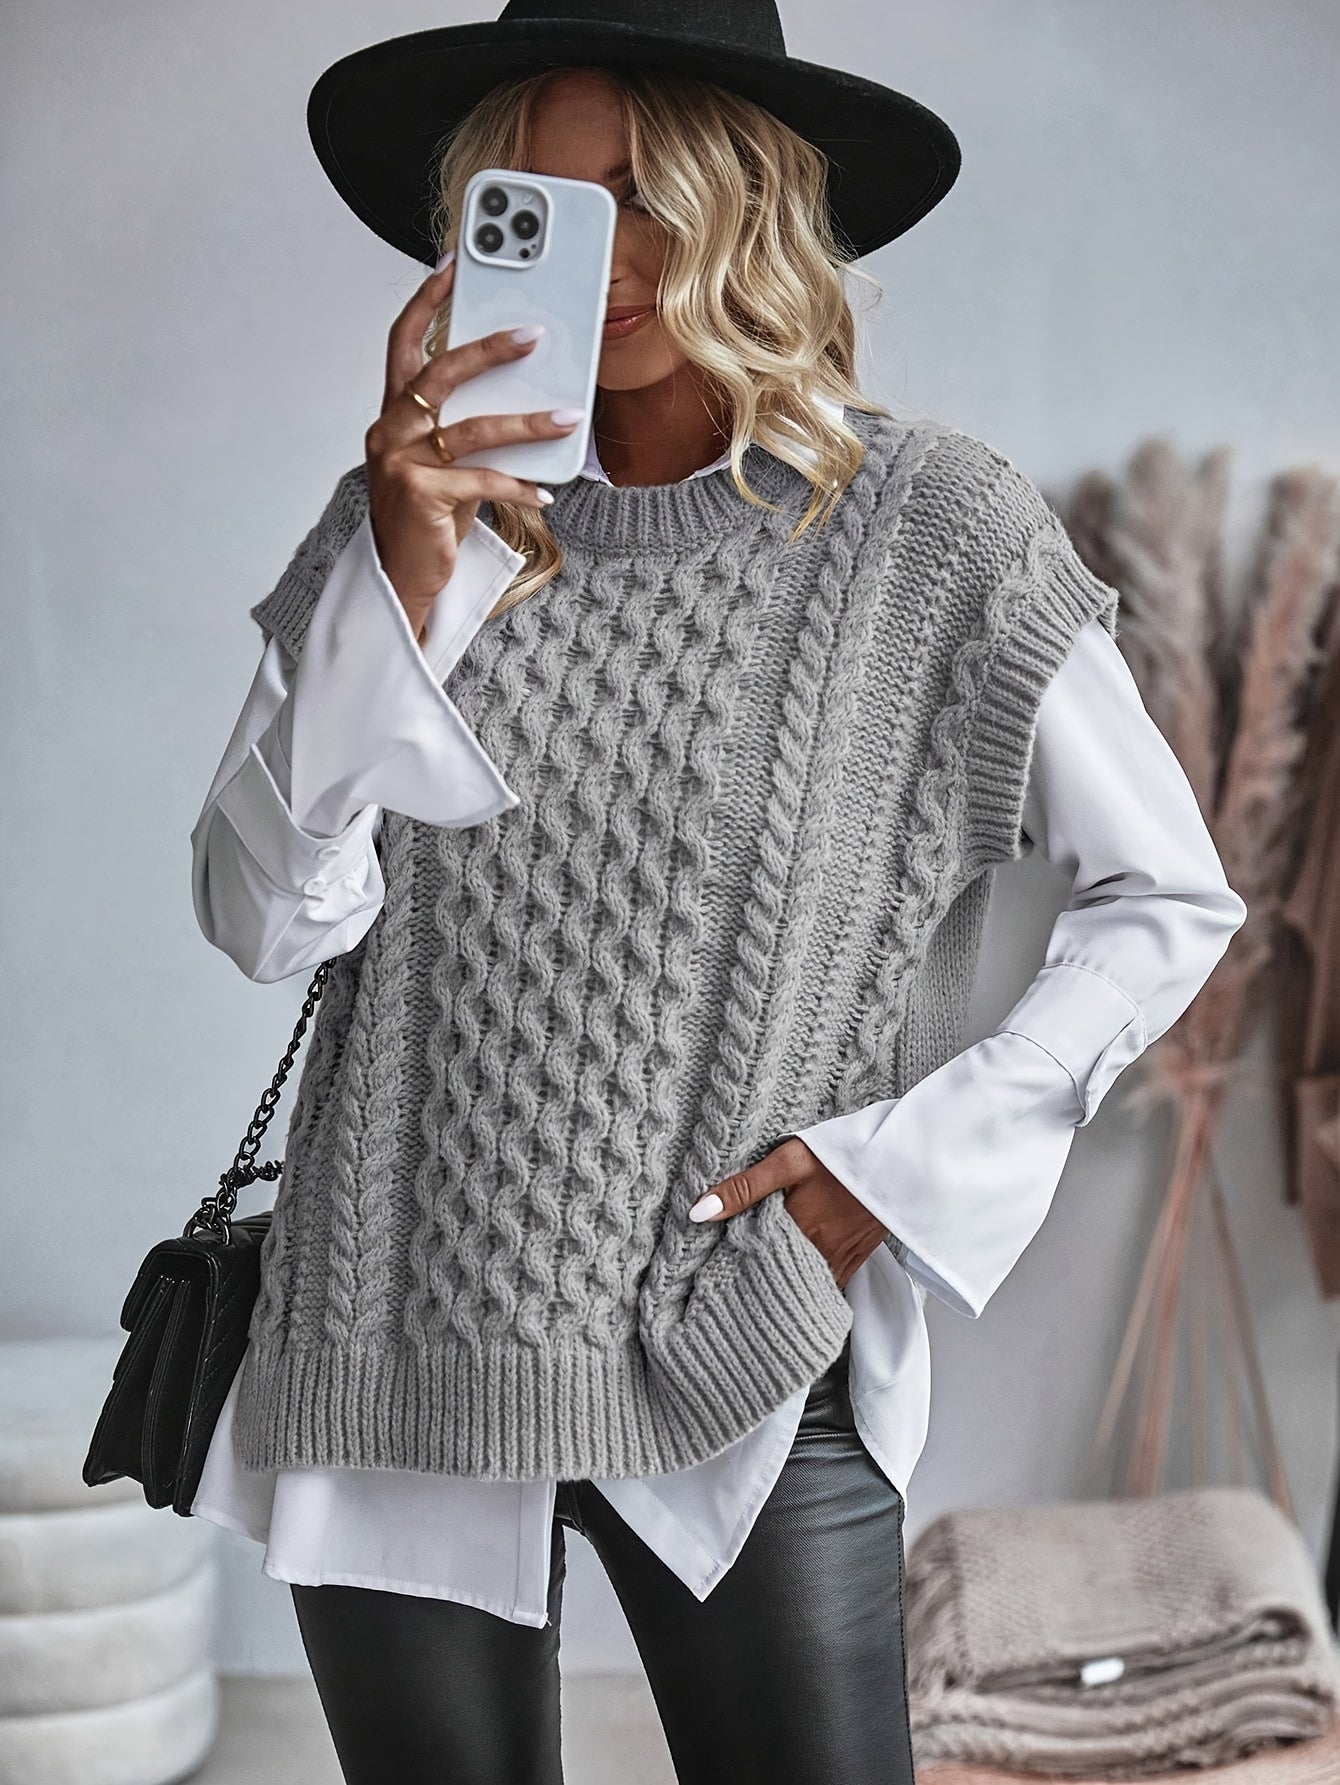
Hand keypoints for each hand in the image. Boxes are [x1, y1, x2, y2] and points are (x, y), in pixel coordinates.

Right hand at [366, 252, 583, 637]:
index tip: (452, 264)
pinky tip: (545, 493)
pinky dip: (518, 485)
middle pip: (438, 373)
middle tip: (532, 334)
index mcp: (392, 414)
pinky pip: (481, 481)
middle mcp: (389, 431)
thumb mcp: (445, 462)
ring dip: (525, 422)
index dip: (425, 301)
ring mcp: (400, 464)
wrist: (402, 575)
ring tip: (567, 416)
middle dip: (487, 349)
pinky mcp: (420, 497)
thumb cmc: (427, 517)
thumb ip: (467, 426)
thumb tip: (522, 395)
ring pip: (470, 428)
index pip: (402, 341)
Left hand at [686, 1137, 890, 1291]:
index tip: (708, 1274)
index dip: (730, 1268)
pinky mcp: (857, 1256)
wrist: (898, 1159)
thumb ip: (744, 1188)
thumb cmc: (839, 1155)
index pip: (751, 1261)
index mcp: (792, 1232)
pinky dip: (811, 1286)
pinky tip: (795, 1285)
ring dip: (781, 1287)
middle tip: (726, 1289)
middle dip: (753, 1284)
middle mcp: (816, 1253)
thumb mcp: (787, 1161)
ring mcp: (840, 1258)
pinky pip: (830, 1283)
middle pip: (776, 1278)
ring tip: (755, 1292)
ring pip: (803, 1286)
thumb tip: (698, 1213)